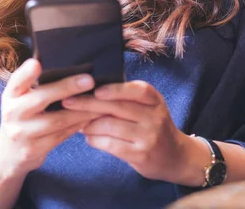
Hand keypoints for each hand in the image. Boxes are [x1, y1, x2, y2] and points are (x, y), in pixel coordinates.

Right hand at [0, 59, 101, 176]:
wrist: (9, 154)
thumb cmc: (23, 117)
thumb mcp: (22, 100)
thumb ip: (38, 85)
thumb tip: (72, 66)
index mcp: (11, 95)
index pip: (16, 81)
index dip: (26, 72)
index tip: (37, 62)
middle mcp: (12, 113)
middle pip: (41, 98)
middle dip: (67, 87)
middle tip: (89, 80)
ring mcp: (21, 133)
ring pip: (57, 120)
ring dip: (82, 110)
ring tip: (100, 101)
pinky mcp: (33, 150)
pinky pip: (62, 135)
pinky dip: (79, 125)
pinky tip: (92, 117)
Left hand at [61, 81, 205, 183]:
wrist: (176, 156)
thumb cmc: (155, 127)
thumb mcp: (150, 108)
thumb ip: (129, 99)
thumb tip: (92, 89)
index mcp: (156, 101)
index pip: (138, 90)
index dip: (116, 89)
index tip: (96, 89)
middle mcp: (154, 117)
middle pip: (119, 107)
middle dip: (90, 104)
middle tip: (68, 101)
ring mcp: (148, 137)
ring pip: (111, 126)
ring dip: (89, 124)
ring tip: (77, 122)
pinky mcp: (140, 155)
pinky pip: (110, 145)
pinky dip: (94, 139)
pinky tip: (88, 137)